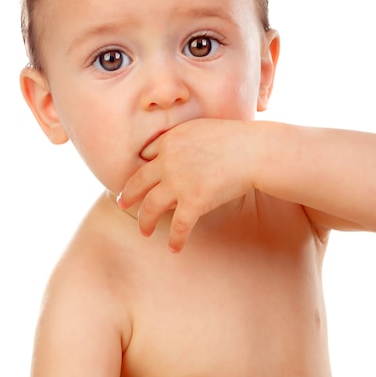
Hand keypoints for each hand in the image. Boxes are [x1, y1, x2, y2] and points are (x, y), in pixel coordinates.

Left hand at [118, 118, 254, 251]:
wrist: (253, 151)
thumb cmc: (234, 138)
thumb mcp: (201, 128)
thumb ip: (184, 140)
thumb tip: (178, 152)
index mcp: (169, 141)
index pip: (145, 157)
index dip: (139, 170)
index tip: (135, 180)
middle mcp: (167, 162)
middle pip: (138, 183)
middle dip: (128, 196)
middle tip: (122, 204)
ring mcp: (178, 183)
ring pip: (150, 207)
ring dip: (145, 221)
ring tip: (144, 231)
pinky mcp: (193, 202)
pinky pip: (179, 226)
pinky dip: (176, 239)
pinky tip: (174, 247)